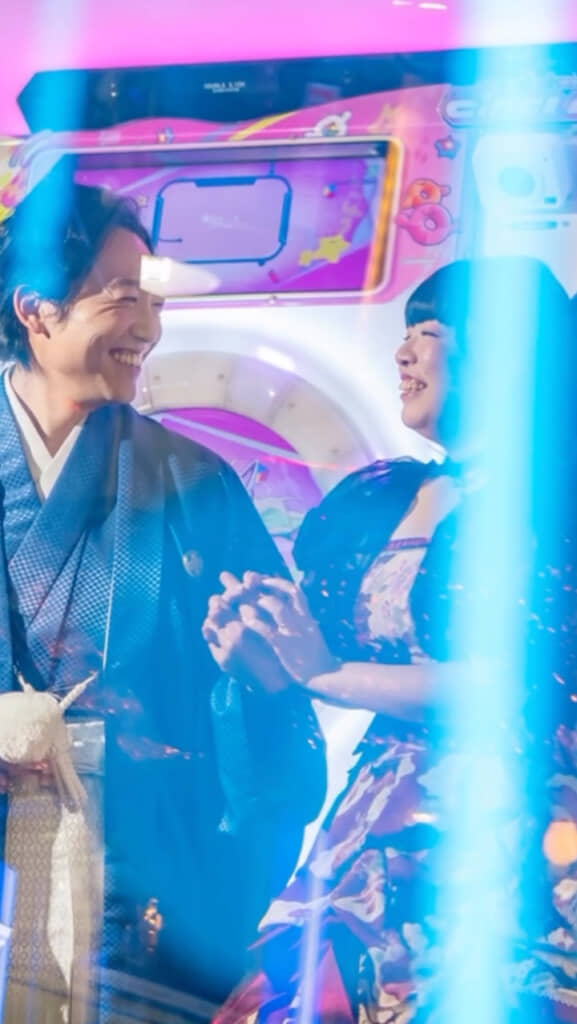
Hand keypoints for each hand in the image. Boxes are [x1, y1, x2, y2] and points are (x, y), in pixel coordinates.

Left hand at [210, 571, 336, 684]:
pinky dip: (255, 623)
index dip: (276, 582)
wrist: (324, 674)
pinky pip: (267, 629)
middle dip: (262, 585)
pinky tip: (245, 622)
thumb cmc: (315, 656)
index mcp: (306, 615)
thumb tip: (286, 608)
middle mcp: (300, 618)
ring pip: (274, 606)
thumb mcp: (310, 631)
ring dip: (258, 602)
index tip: (262, 580)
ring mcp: (293, 630)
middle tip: (245, 583)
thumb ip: (300, 618)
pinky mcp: (284, 645)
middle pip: (282, 592)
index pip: (293, 590)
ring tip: (244, 604)